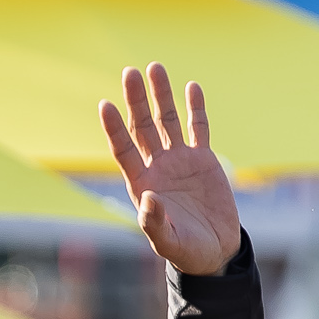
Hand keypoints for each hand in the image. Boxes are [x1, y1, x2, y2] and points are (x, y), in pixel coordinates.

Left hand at [98, 64, 241, 276]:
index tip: (104, 104)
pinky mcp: (203, 160)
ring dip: (161, 96)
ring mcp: (179, 161)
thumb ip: (154, 222)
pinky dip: (195, 108)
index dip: (114, 128)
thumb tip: (147, 197)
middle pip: (142, 127)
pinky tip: (191, 87)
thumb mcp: (167, 241)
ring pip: (167, 121)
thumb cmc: (186, 250)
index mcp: (142, 184)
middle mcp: (156, 167)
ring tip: (155, 68)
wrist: (214, 251)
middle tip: (130, 72)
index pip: (123, 150)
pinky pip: (198, 128)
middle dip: (136, 101)